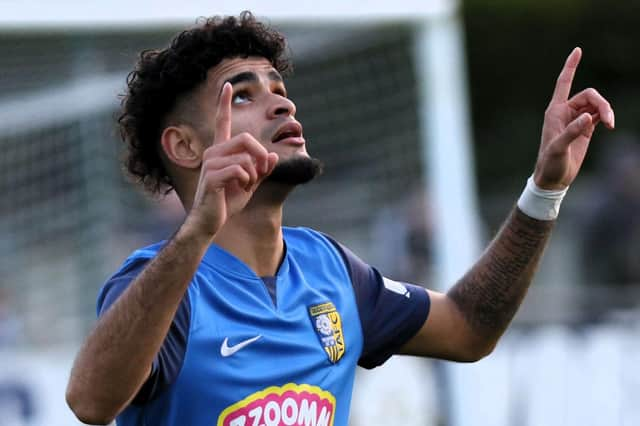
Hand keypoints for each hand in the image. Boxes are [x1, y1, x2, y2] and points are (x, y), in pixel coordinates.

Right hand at [186, 82, 278, 236]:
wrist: (211, 221)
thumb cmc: (228, 202)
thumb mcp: (251, 183)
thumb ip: (262, 169)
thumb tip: (273, 156)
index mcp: (220, 151)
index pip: (222, 122)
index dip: (224, 104)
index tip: (226, 85)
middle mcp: (213, 152)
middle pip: (246, 139)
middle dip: (260, 155)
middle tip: (259, 173)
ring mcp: (210, 163)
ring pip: (245, 156)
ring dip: (254, 173)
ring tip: (246, 185)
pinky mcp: (212, 176)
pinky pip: (240, 169)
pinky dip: (247, 180)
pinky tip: (241, 188)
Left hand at [534, 47, 614, 189]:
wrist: (553, 178)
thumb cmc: (550, 163)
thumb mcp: (558, 148)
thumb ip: (572, 132)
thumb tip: (587, 118)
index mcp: (555, 111)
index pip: (563, 83)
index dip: (571, 66)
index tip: (578, 50)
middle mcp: (565, 112)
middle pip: (589, 95)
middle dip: (601, 104)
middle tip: (607, 121)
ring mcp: (576, 119)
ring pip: (596, 105)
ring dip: (606, 111)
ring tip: (610, 125)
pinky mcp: (585, 129)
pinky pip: (598, 115)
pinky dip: (606, 117)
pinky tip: (609, 125)